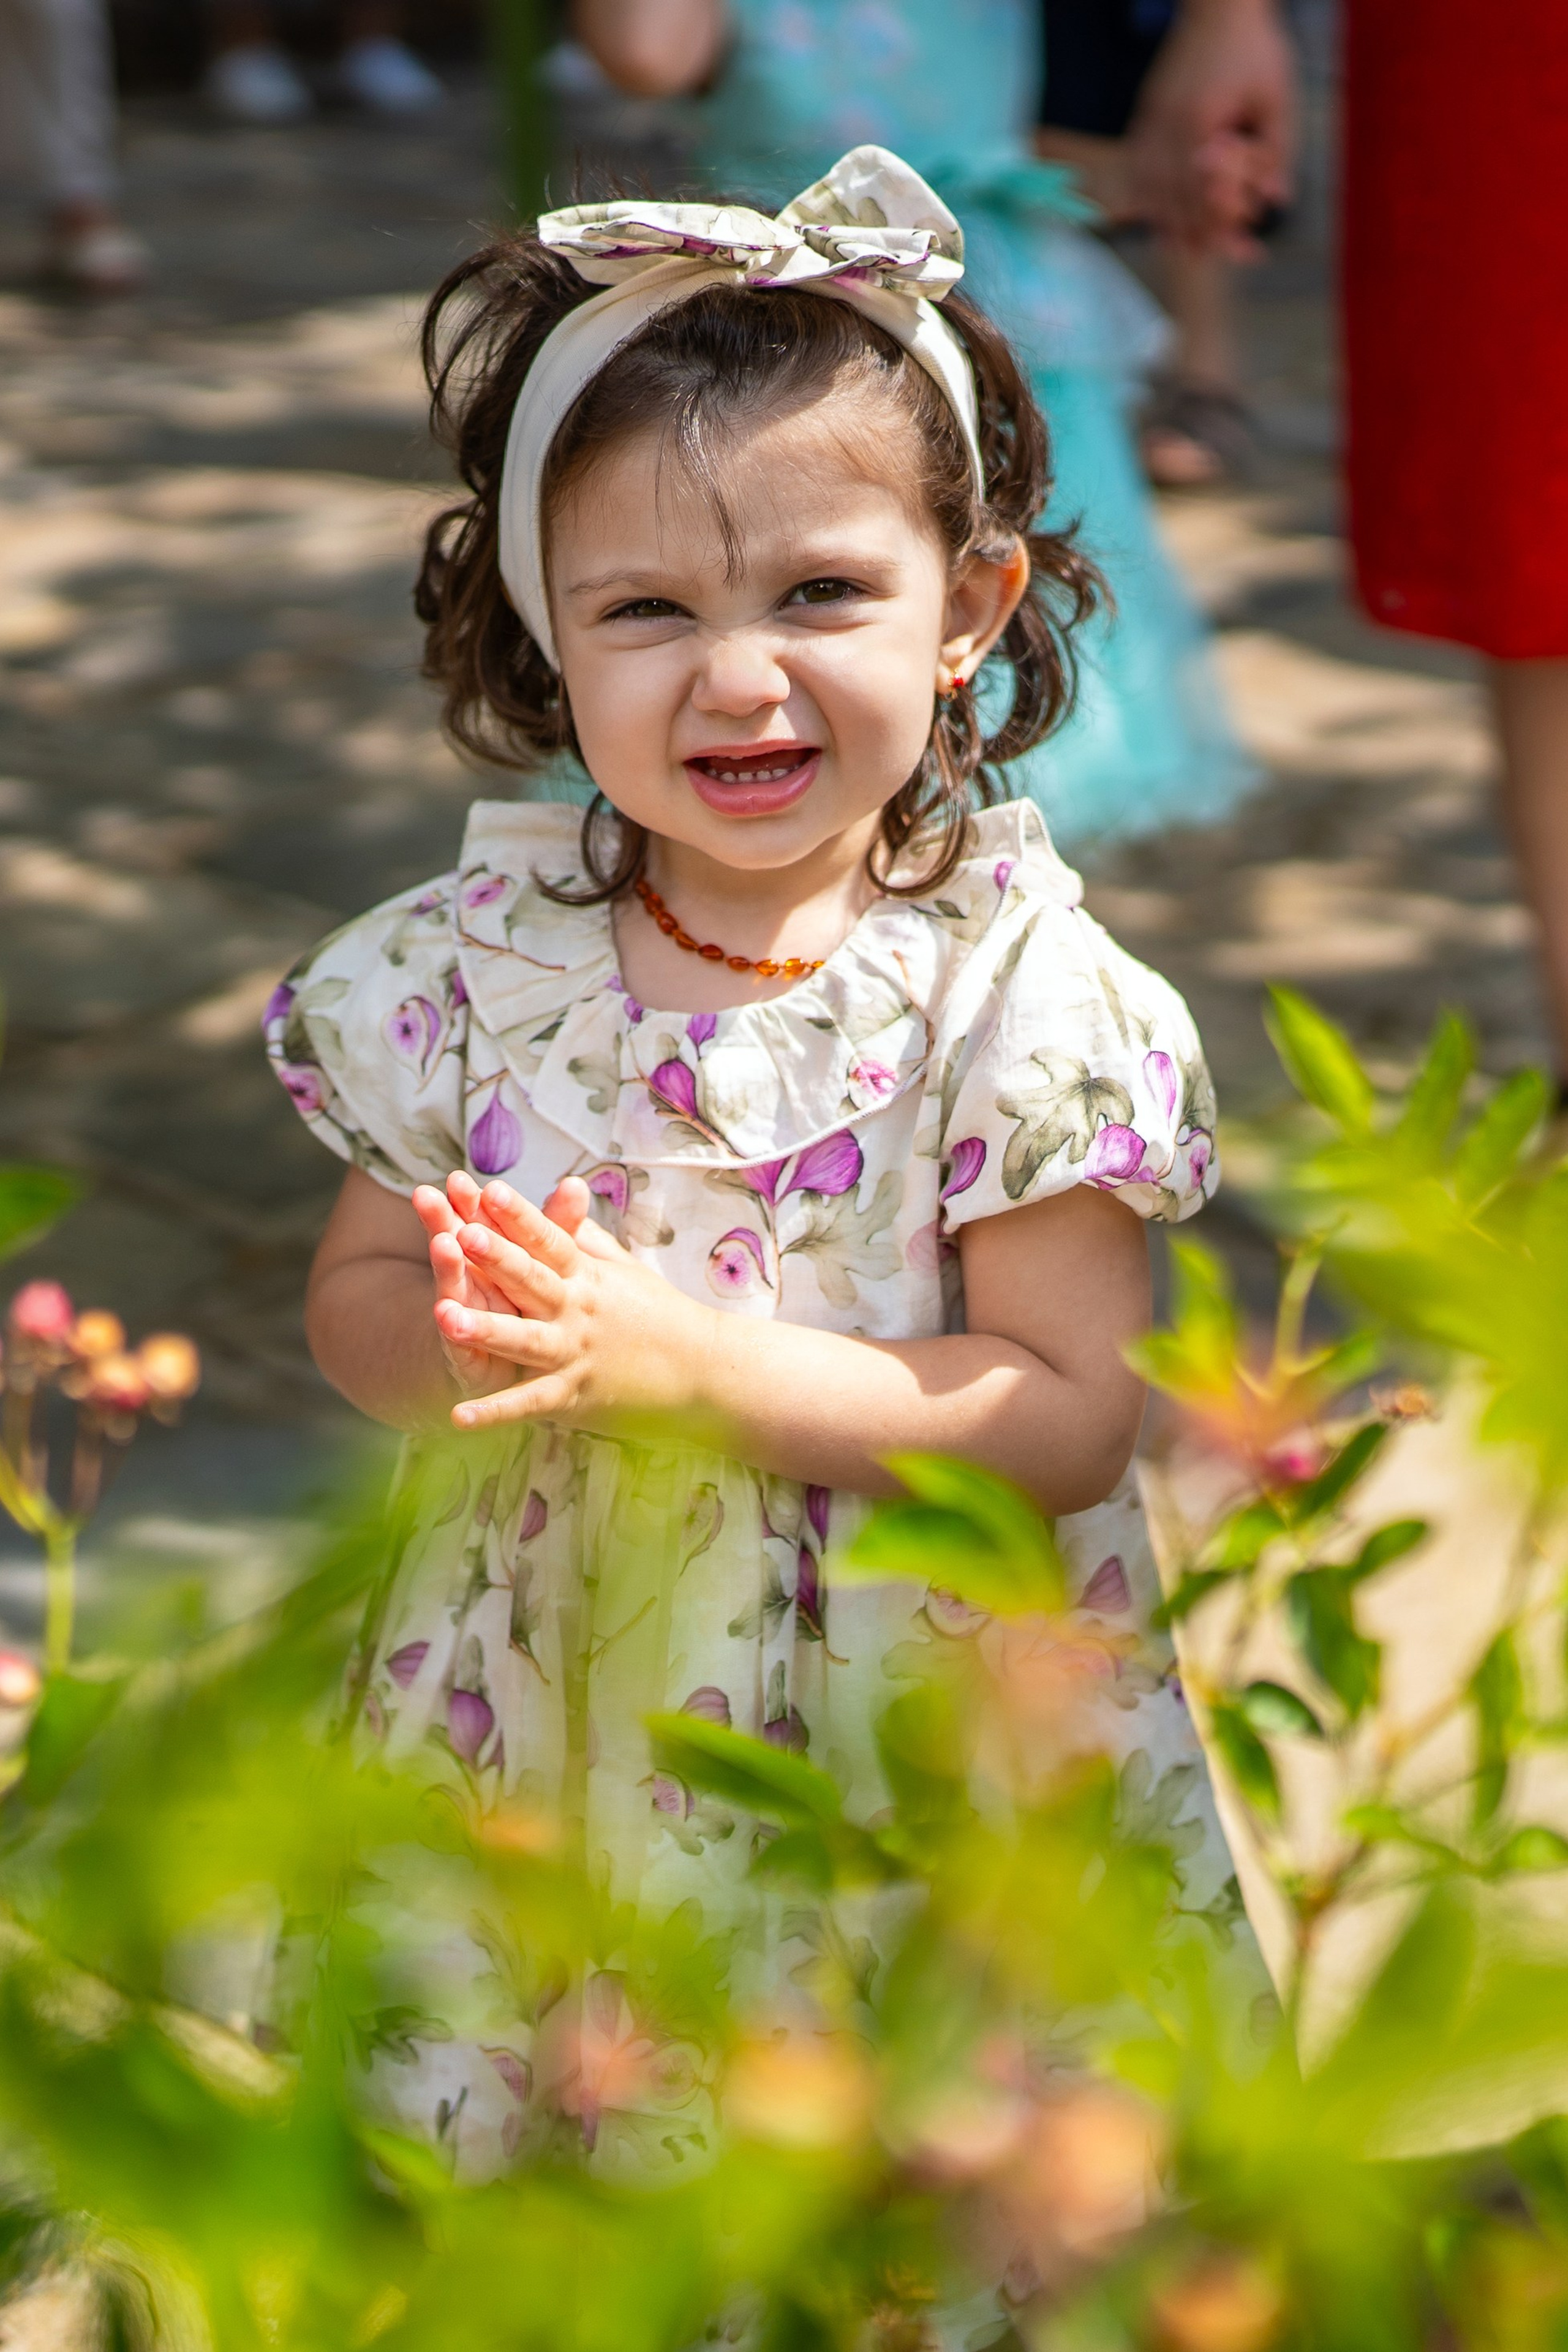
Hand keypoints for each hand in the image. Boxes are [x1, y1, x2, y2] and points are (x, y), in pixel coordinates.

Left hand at [429, 1176, 705, 1433]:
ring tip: (442, 1318)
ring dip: (484, 1329)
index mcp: (587, 1276)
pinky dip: (494, 1413)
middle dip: (494, 1258)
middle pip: (530, 1281)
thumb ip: (584, 1234)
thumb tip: (564, 1189)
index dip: (518, 1215)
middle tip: (457, 1234)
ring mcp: (574, 1354)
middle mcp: (578, 1311)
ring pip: (523, 1340)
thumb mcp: (624, 1268)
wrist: (706, 1371)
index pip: (549, 1240)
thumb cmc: (661, 1315)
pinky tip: (457, 1415)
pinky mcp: (573, 1396)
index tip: (489, 1189)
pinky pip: (528, 1404)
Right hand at [1123, 0, 1296, 255]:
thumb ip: (1278, 150)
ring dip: (1168, 222)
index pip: (1204, 196)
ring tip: (1186, 249)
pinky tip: (1160, 215)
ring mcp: (1151, 121)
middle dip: (1198, 235)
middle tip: (1221, 258)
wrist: (1218, 4)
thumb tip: (1278, 200)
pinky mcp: (1146, 114)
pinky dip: (1148, 195)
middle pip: (1175, 202)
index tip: (1246, 252)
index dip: (1224, 230)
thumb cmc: (1254, 46)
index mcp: (1200, 125)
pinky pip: (1139, 167)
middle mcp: (1167, 128)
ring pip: (1150, 190)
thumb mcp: (1278, 97)